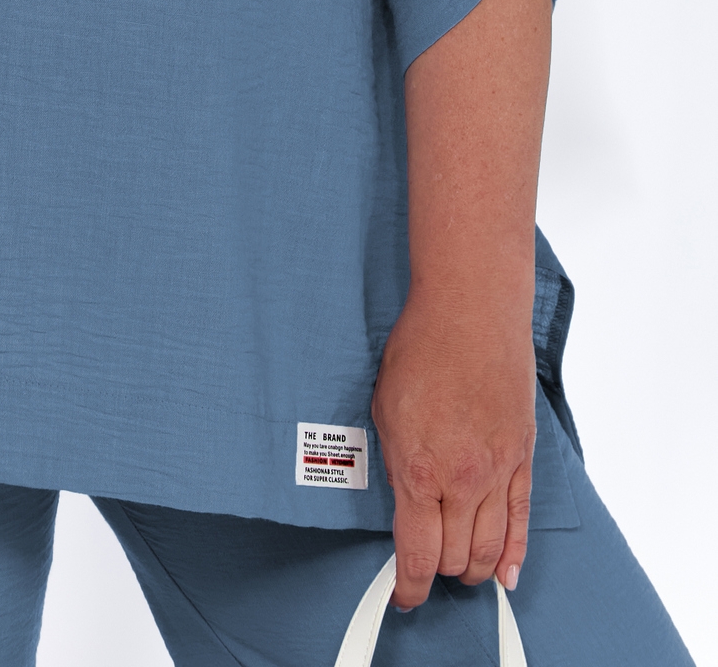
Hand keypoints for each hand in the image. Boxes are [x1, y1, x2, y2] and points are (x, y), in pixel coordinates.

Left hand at [371, 292, 535, 609]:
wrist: (471, 313)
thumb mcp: (385, 409)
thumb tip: (404, 500)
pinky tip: (507, 572)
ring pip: (491, 548)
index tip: (402, 594)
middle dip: (437, 574)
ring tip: (458, 571)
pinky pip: (522, 520)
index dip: (408, 586)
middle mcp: (464, 480)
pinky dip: (515, 554)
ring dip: (473, 569)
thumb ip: (396, 463)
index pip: (417, 554)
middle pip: (455, 557)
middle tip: (425, 571)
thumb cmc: (422, 349)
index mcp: (421, 470)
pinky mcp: (523, 458)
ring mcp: (499, 472)